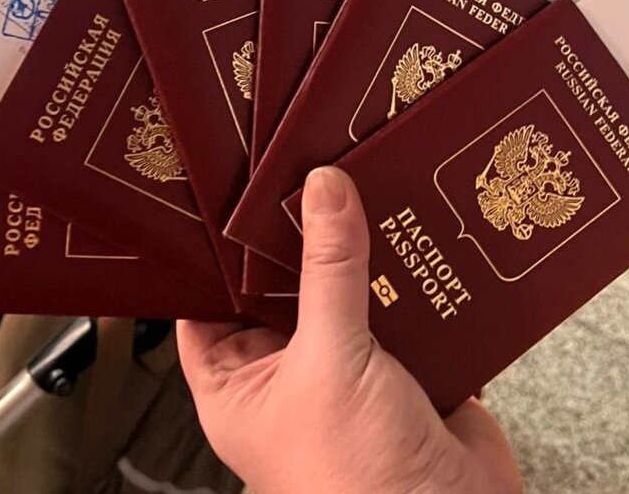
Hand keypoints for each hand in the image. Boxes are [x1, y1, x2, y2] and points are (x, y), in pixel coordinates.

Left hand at [177, 167, 521, 493]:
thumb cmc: (356, 483)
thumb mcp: (330, 360)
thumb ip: (328, 269)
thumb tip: (321, 190)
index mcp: (238, 382)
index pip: (211, 297)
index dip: (219, 245)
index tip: (235, 182)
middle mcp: (291, 370)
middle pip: (286, 280)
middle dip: (304, 232)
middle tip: (310, 166)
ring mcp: (351, 365)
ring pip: (348, 285)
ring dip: (364, 245)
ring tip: (364, 178)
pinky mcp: (407, 362)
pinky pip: (404, 299)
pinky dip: (414, 269)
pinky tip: (417, 224)